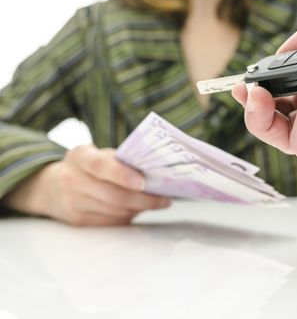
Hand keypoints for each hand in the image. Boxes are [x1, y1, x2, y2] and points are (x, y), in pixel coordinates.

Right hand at [5, 145, 169, 225]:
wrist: (52, 186)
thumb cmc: (88, 167)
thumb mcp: (98, 155)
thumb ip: (121, 161)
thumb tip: (155, 175)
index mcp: (79, 157)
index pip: (101, 166)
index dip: (123, 175)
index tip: (144, 182)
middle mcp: (72, 180)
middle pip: (114, 195)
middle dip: (144, 199)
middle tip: (165, 199)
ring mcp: (73, 202)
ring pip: (116, 211)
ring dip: (140, 209)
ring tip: (156, 203)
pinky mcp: (79, 221)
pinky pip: (112, 221)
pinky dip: (129, 216)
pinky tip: (138, 209)